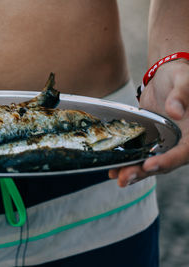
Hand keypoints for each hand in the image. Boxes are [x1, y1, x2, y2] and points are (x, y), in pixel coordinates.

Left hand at [109, 59, 188, 186]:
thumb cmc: (180, 75)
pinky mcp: (150, 141)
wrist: (166, 74)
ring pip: (150, 163)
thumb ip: (181, 95)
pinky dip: (128, 163)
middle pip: (164, 163)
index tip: (149, 164)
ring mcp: (164, 144)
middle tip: (123, 179)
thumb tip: (176, 112)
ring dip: (133, 172)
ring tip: (115, 178)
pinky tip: (112, 169)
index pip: (184, 153)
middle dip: (143, 172)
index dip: (167, 161)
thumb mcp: (183, 80)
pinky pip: (140, 155)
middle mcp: (181, 143)